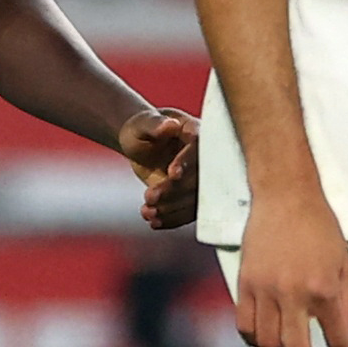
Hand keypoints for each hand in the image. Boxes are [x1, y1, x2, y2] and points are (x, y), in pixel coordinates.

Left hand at [118, 107, 198, 230]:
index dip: (188, 161)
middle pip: (199, 178)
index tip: (172, 173)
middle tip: (149, 197)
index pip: (200, 147)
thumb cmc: (142, 128)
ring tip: (147, 212)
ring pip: (195, 199)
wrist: (141, 144)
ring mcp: (202, 178)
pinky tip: (154, 222)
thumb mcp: (142, 123)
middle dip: (175, 191)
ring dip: (172, 209)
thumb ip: (155, 124)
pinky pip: (189, 211)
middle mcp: (206, 157)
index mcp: (198, 132)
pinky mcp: (193, 195)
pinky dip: (172, 219)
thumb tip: (170, 125)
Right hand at [235, 180, 347, 346]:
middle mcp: (293, 295)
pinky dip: (254, 339)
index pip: (335, 338)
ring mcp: (265, 290)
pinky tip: (265, 339)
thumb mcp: (345, 264)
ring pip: (267, 342)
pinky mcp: (245, 283)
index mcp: (324, 290)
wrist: (285, 197)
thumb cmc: (320, 228)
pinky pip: (244, 323)